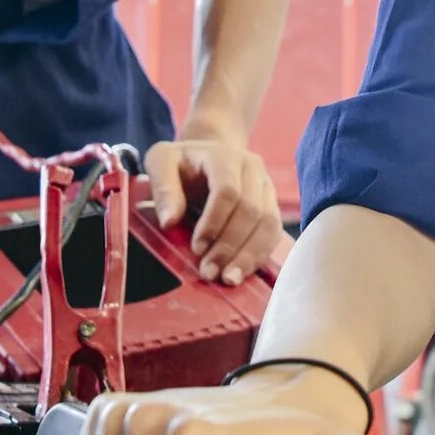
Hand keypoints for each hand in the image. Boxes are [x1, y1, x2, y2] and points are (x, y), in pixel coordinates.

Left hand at [145, 130, 288, 285]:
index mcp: (224, 155)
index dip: (214, 223)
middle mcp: (252, 168)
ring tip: (228, 279)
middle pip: (251, 210)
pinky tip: (242, 272)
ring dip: (249, 255)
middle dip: (230, 246)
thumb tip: (169, 222)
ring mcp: (266, 187)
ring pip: (268, 224)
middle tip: (209, 271)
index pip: (228, 191)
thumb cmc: (181, 163)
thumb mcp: (161, 162)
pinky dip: (259, 255)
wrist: (207, 155)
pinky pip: (273, 234)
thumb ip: (162, 188)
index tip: (196, 248)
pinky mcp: (272, 205)